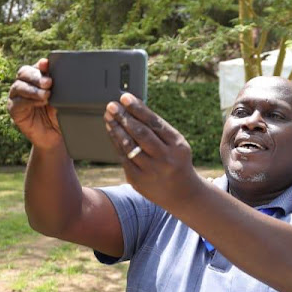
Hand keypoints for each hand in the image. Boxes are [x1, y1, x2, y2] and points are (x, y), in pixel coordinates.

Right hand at [6, 59, 62, 149]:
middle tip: (49, 83)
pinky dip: (28, 101)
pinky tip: (39, 102)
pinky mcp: (14, 109)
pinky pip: (17, 102)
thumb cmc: (62, 115)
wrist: (58, 136)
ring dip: (33, 89)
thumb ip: (64, 88)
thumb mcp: (66, 100)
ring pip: (19, 86)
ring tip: (46, 95)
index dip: (41, 64)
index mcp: (40, 78)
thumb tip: (68, 77)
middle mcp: (27, 84)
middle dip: (36, 76)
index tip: (47, 64)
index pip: (37, 66)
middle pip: (24, 73)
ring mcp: (18, 96)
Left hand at [104, 93, 201, 208]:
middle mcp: (165, 158)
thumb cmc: (177, 161)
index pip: (155, 123)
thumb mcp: (176, 145)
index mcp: (178, 145)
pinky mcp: (138, 180)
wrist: (182, 193)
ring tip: (109, 116)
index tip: (125, 97)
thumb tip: (134, 108)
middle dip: (124, 117)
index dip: (138, 109)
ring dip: (116, 128)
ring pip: (129, 146)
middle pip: (140, 134)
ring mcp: (151, 171)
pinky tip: (112, 132)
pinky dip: (116, 143)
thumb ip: (158, 130)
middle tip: (112, 105)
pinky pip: (123, 158)